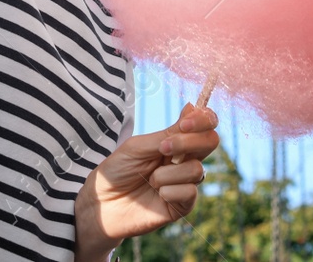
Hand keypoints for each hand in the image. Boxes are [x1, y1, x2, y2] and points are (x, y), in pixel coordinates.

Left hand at [75, 101, 220, 259]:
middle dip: (189, 142)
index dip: (203, 120)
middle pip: (210, 142)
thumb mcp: (139, 147)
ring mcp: (185, 182)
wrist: (102, 203)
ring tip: (149, 180)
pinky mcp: (183, 205)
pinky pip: (190, 192)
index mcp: (175, 142)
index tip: (185, 123)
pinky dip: (169, 191)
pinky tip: (156, 195)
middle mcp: (184, 160)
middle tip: (163, 149)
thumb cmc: (117, 171)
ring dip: (168, 173)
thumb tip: (193, 107)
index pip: (204, 125)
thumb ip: (168, 133)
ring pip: (196, 169)